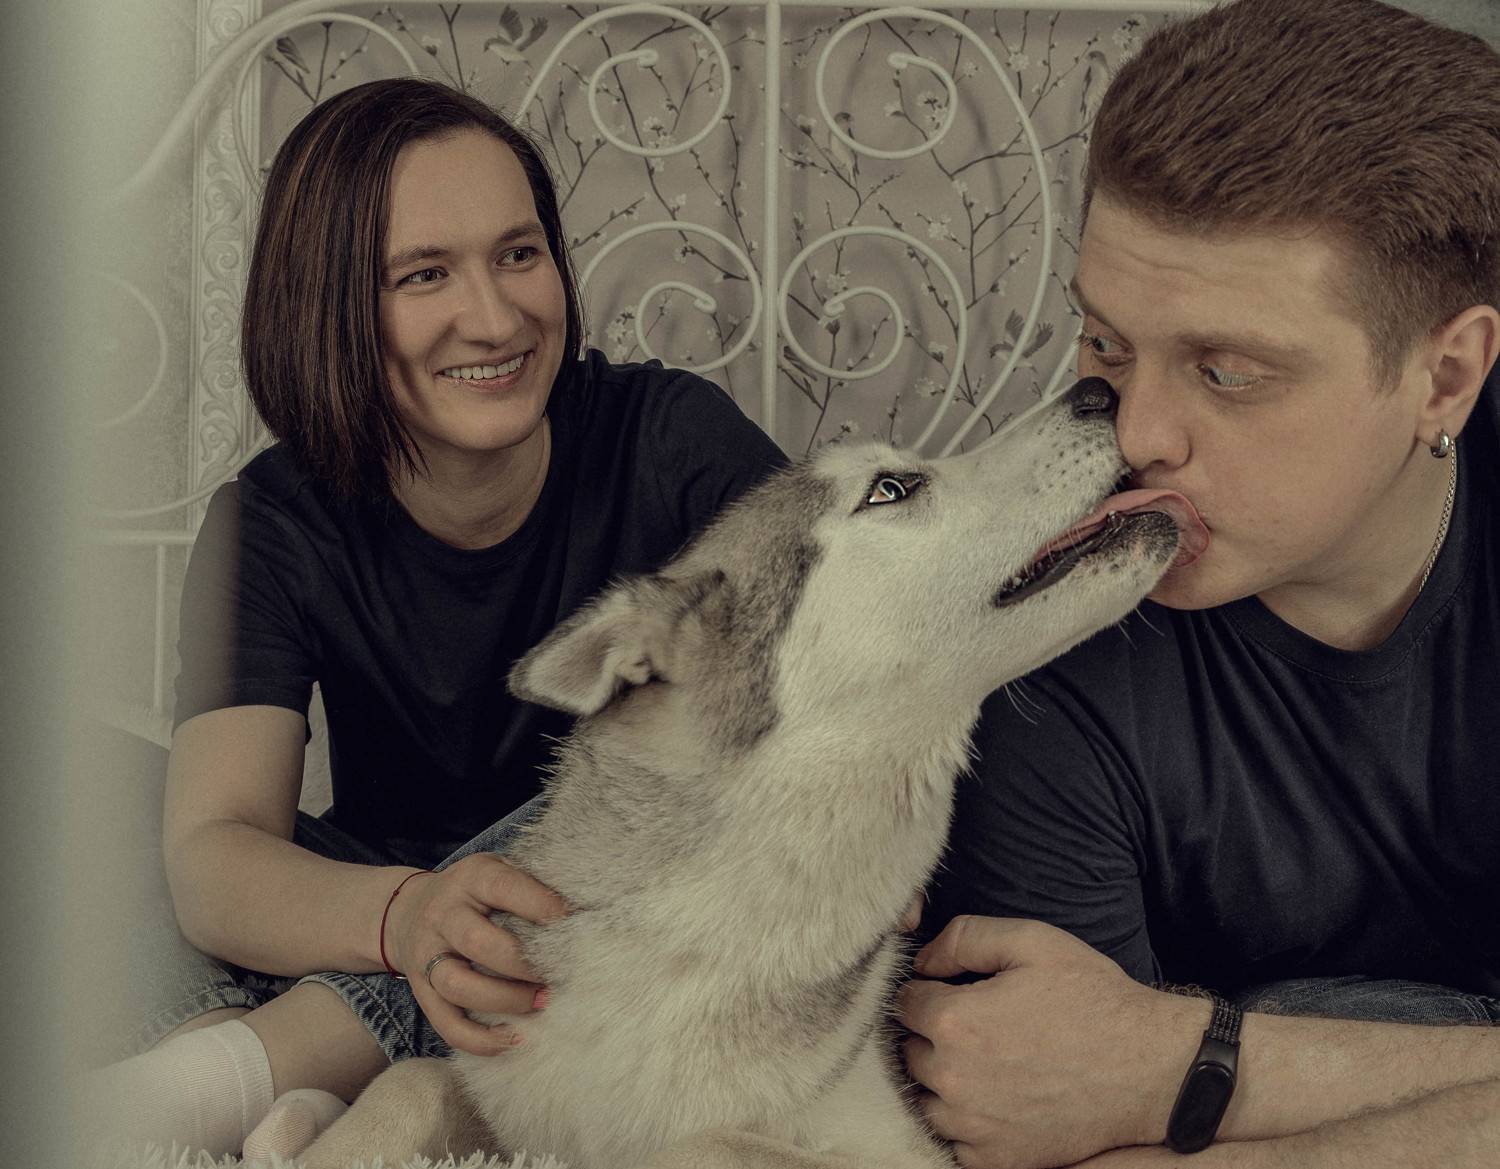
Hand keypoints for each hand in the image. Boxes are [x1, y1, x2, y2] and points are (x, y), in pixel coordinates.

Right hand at [383, 854, 568, 1055]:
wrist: (408, 910)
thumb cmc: (476, 893)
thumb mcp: (500, 870)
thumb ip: (532, 885)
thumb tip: (585, 909)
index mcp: (471, 878)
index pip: (503, 888)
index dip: (540, 906)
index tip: (573, 922)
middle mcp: (443, 915)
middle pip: (477, 942)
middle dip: (523, 964)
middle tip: (559, 973)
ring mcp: (427, 956)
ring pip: (458, 986)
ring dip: (505, 1000)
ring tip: (542, 1003)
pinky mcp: (422, 991)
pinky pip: (445, 1023)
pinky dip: (479, 1038)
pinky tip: (512, 1039)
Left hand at [897, 916, 1204, 1168]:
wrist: (1149, 1070)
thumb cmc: (1092, 1000)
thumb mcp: (1032, 941)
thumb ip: (964, 937)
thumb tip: (921, 961)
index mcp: (954, 1022)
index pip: (904, 1003)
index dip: (928, 991)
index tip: (953, 992)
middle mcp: (952, 1079)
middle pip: (910, 1051)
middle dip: (932, 1035)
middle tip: (977, 1027)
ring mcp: (973, 1127)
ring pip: (925, 1098)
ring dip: (942, 1081)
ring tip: (986, 1062)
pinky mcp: (995, 1160)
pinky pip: (953, 1139)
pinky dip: (966, 1122)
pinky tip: (997, 1098)